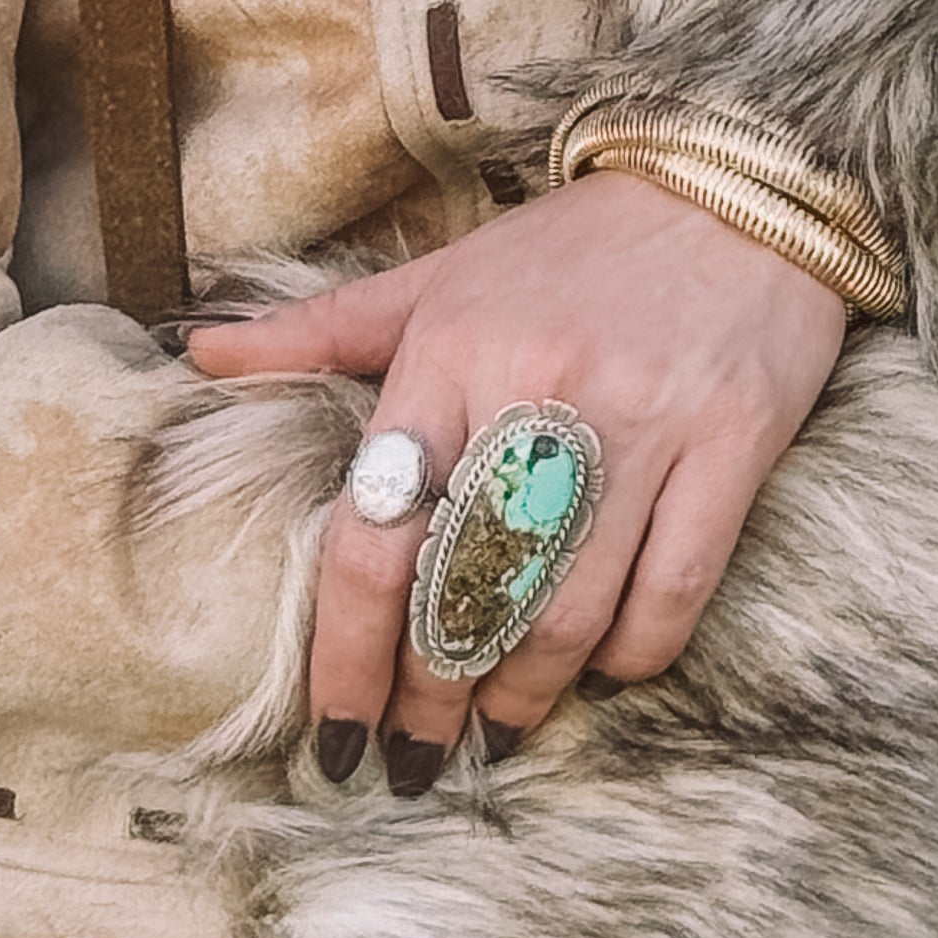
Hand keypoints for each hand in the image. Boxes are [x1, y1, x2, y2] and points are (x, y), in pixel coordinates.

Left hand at [186, 173, 848, 787]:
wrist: (737, 184)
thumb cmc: (576, 247)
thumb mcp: (442, 276)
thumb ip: (325, 329)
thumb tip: (199, 352)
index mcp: (449, 353)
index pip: (374, 531)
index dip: (347, 652)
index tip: (337, 727)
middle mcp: (539, 391)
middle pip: (465, 589)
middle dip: (432, 694)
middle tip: (416, 753)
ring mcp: (643, 422)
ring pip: (568, 608)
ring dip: (526, 692)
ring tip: (500, 728)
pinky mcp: (733, 442)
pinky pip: (673, 590)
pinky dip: (632, 653)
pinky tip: (604, 671)